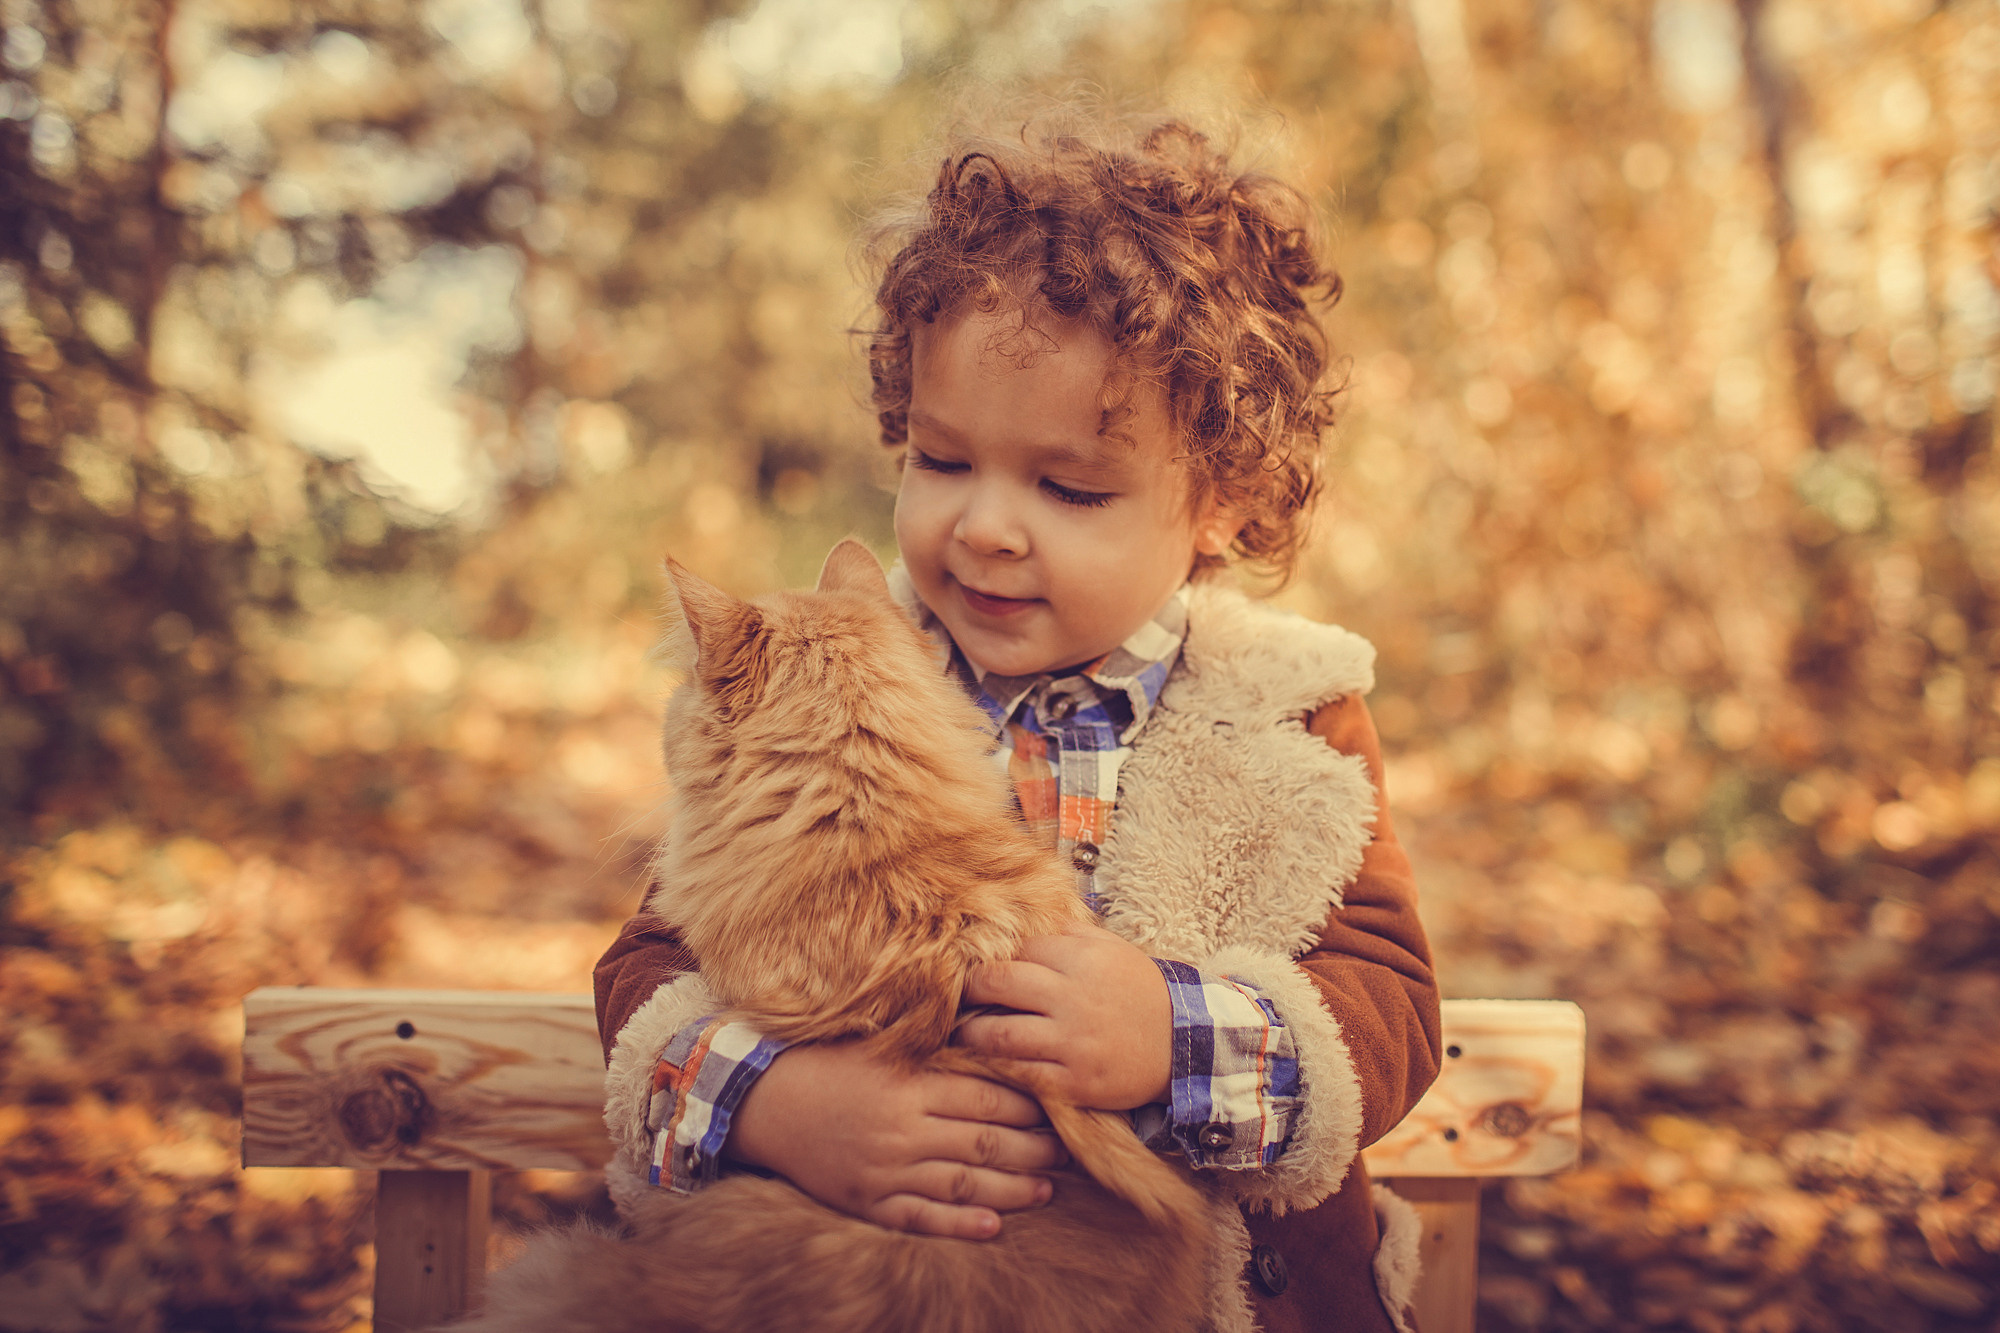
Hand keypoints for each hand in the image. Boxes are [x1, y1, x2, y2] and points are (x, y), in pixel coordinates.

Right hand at [724, 1040, 1065, 1239]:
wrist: (765, 1103)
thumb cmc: (829, 1064)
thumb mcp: (881, 1044)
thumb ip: (933, 1045)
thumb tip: (988, 1034)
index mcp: (909, 1085)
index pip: (986, 1100)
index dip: (1028, 1108)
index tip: (1057, 1109)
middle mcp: (902, 1129)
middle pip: (984, 1143)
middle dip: (1032, 1150)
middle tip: (1065, 1153)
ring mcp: (885, 1170)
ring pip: (963, 1184)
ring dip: (1011, 1189)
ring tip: (1046, 1190)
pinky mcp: (867, 1201)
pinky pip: (922, 1218)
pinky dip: (959, 1225)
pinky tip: (994, 1226)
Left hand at [957, 922, 1172, 1111]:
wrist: (1184, 1046)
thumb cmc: (1142, 994)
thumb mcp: (1115, 951)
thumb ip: (1072, 933)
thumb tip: (1030, 920)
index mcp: (1083, 959)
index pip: (1019, 949)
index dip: (995, 957)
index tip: (981, 966)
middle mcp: (1074, 997)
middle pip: (998, 982)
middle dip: (971, 988)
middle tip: (961, 994)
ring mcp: (1073, 1041)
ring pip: (998, 1033)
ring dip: (971, 1031)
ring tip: (962, 1031)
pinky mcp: (1074, 1081)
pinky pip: (1020, 1072)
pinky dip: (997, 1066)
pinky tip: (988, 1062)